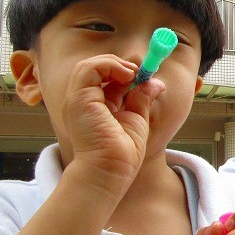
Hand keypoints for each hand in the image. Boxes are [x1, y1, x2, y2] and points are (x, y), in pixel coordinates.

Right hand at [64, 54, 164, 192]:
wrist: (111, 171)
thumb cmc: (122, 154)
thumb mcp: (136, 119)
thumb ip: (141, 98)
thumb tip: (155, 82)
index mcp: (96, 107)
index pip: (106, 79)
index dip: (126, 72)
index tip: (146, 74)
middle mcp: (84, 102)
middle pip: (95, 69)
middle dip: (119, 64)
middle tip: (140, 72)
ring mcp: (78, 100)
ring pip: (88, 65)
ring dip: (114, 63)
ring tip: (133, 73)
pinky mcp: (79, 99)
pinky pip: (88, 68)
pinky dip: (109, 64)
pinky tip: (128, 75)